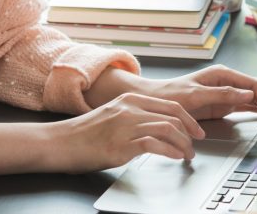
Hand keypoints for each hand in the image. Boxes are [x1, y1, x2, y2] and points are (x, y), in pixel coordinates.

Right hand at [49, 92, 204, 172]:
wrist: (59, 142)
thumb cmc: (83, 134)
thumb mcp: (112, 116)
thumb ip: (133, 118)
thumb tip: (155, 129)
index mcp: (129, 99)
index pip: (170, 105)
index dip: (189, 119)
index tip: (196, 131)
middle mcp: (130, 109)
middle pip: (174, 116)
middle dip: (190, 133)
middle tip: (195, 145)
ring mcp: (126, 125)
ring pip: (168, 129)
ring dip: (183, 144)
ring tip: (187, 155)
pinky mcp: (121, 144)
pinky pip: (155, 144)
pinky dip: (170, 151)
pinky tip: (175, 157)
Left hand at [140, 65, 256, 129]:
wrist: (158, 102)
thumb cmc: (172, 95)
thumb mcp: (195, 95)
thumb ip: (222, 94)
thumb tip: (247, 94)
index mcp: (223, 74)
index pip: (254, 84)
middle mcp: (229, 80)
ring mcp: (229, 91)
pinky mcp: (227, 103)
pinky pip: (250, 105)